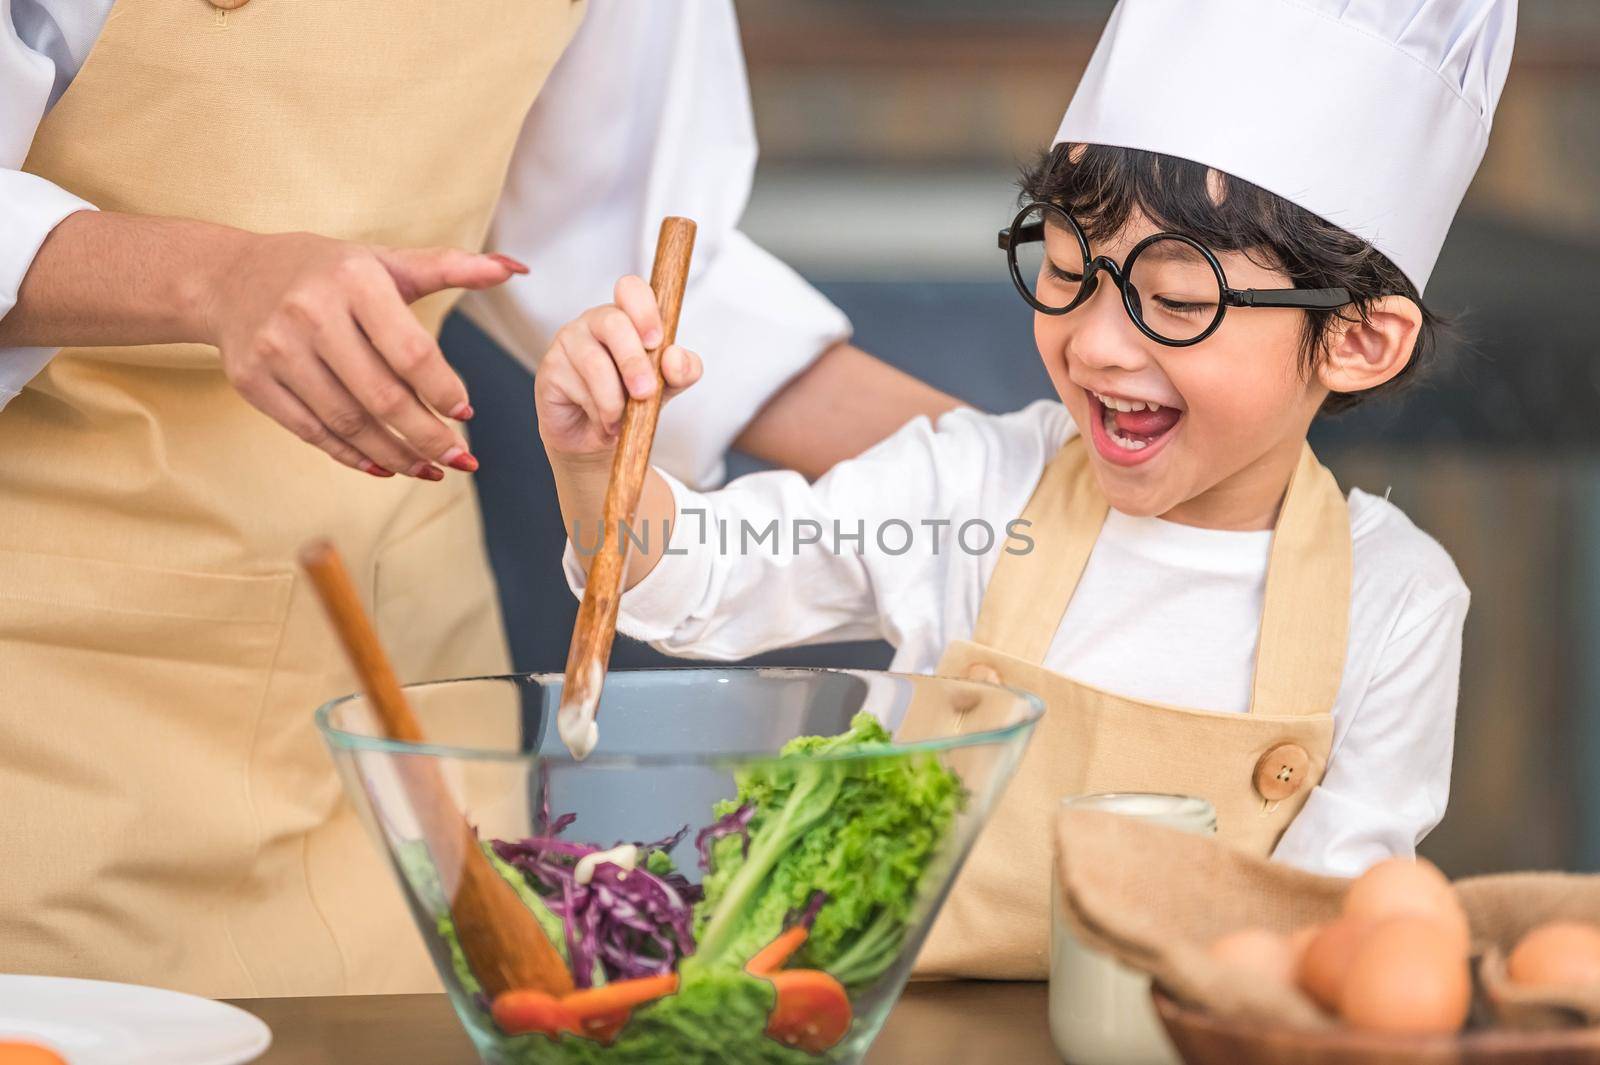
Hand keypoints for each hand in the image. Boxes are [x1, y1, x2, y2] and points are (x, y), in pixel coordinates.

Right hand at [204, 231, 526, 478]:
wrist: (228, 277)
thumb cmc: (325, 271)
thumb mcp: (383, 261)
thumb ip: (449, 267)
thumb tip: (515, 268)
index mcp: (353, 280)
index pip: (410, 351)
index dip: (442, 390)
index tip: (466, 414)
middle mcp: (310, 313)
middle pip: (381, 396)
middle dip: (427, 436)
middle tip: (461, 459)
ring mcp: (276, 350)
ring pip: (348, 422)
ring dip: (396, 455)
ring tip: (430, 470)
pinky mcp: (253, 382)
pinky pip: (313, 433)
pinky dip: (353, 456)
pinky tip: (386, 466)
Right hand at [535, 275, 701, 456]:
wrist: (596, 441)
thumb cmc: (630, 404)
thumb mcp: (666, 388)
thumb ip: (682, 371)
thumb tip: (674, 357)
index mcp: (628, 317)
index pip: (631, 290)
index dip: (645, 310)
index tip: (656, 342)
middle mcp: (597, 321)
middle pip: (614, 322)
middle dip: (634, 361)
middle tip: (645, 393)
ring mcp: (569, 340)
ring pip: (596, 362)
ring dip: (615, 398)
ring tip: (621, 420)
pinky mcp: (550, 367)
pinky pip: (578, 386)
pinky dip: (598, 411)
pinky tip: (602, 422)